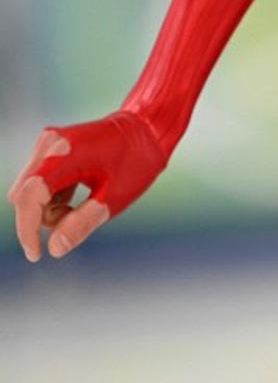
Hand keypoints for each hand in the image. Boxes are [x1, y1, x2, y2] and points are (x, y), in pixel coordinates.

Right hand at [8, 111, 165, 261]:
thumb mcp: (114, 198)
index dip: (27, 229)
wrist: (148, 127)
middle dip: (44, 216)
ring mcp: (48, 142)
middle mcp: (50, 143)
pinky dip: (53, 196)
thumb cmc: (138, 160)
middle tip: (78, 218)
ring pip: (30, 189)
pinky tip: (78, 195)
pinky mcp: (51, 147)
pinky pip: (39, 181)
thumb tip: (54, 249)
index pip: (29, 196)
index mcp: (66, 153)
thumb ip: (82, 224)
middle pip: (25, 195)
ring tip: (83, 204)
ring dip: (49, 207)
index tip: (36, 255)